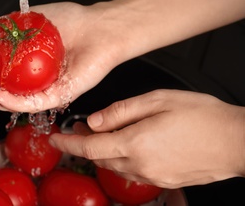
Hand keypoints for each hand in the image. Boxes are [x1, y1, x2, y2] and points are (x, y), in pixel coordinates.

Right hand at [0, 2, 122, 112]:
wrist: (99, 26)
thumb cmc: (73, 21)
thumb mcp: (33, 19)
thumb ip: (11, 28)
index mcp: (27, 63)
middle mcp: (34, 79)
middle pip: (1, 89)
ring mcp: (46, 88)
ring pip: (13, 100)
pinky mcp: (60, 95)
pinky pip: (33, 103)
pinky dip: (13, 102)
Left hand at [49, 89, 244, 187]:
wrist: (236, 141)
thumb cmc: (202, 116)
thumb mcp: (157, 101)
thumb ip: (120, 111)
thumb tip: (95, 120)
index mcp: (135, 143)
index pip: (88, 146)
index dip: (67, 142)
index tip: (55, 138)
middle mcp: (140, 165)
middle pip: (99, 157)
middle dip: (86, 143)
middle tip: (85, 126)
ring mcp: (152, 176)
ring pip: (114, 165)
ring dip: (105, 150)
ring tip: (108, 131)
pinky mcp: (163, 181)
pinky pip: (132, 170)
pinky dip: (123, 157)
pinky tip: (131, 143)